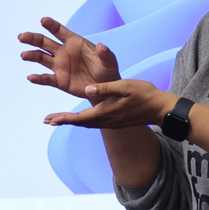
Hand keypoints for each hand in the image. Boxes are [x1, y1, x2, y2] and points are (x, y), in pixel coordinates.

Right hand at [19, 17, 119, 98]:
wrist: (105, 88)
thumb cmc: (107, 70)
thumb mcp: (109, 60)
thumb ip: (105, 53)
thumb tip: (101, 46)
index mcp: (74, 42)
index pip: (60, 31)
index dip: (51, 25)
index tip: (43, 20)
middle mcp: (63, 52)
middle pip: (45, 43)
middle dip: (33, 38)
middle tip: (22, 36)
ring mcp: (60, 66)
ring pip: (41, 58)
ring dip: (32, 55)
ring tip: (24, 55)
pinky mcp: (59, 80)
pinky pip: (47, 78)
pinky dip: (38, 78)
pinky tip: (31, 77)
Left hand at [42, 79, 174, 129]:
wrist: (160, 108)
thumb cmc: (144, 94)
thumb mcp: (125, 87)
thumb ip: (105, 88)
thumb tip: (87, 90)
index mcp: (105, 112)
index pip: (79, 118)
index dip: (64, 118)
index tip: (50, 119)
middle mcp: (106, 120)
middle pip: (80, 122)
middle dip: (64, 120)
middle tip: (48, 120)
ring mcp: (111, 122)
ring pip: (87, 123)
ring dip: (72, 120)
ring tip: (58, 118)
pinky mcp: (115, 120)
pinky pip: (94, 122)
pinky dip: (83, 120)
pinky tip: (80, 117)